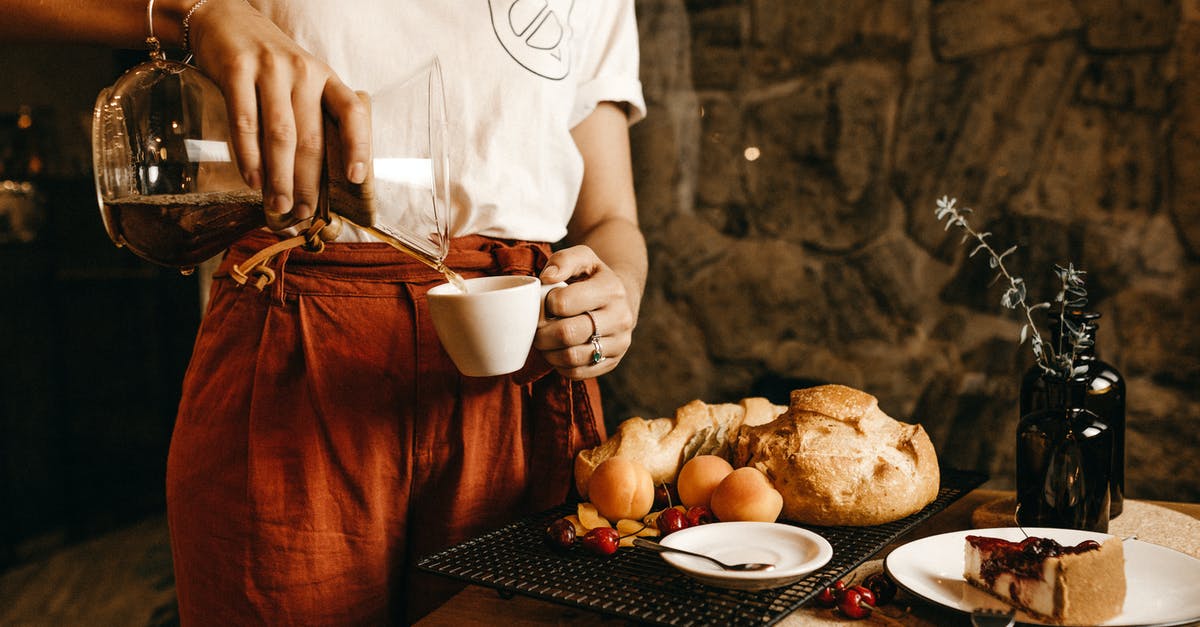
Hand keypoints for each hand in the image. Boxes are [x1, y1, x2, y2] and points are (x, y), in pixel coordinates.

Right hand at [186, 0, 370, 228]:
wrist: (224, 20)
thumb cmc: (267, 65)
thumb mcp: (300, 81)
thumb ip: (310, 116)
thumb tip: (313, 178)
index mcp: (325, 78)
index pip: (352, 113)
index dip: (358, 146)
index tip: (356, 178)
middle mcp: (303, 72)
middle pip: (311, 137)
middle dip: (308, 181)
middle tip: (303, 210)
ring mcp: (270, 69)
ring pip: (280, 135)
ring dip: (280, 177)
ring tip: (279, 205)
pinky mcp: (237, 70)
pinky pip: (245, 122)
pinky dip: (249, 157)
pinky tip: (252, 179)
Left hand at [534, 246, 635, 378]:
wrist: (621, 298)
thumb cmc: (593, 278)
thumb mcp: (583, 258)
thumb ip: (563, 260)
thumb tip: (546, 278)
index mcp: (611, 289)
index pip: (563, 303)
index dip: (545, 304)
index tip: (545, 303)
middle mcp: (621, 318)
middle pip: (566, 333)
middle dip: (542, 333)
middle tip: (537, 328)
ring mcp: (619, 343)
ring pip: (571, 357)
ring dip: (549, 352)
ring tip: (545, 340)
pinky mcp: (612, 362)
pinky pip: (578, 373)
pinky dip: (560, 366)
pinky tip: (558, 351)